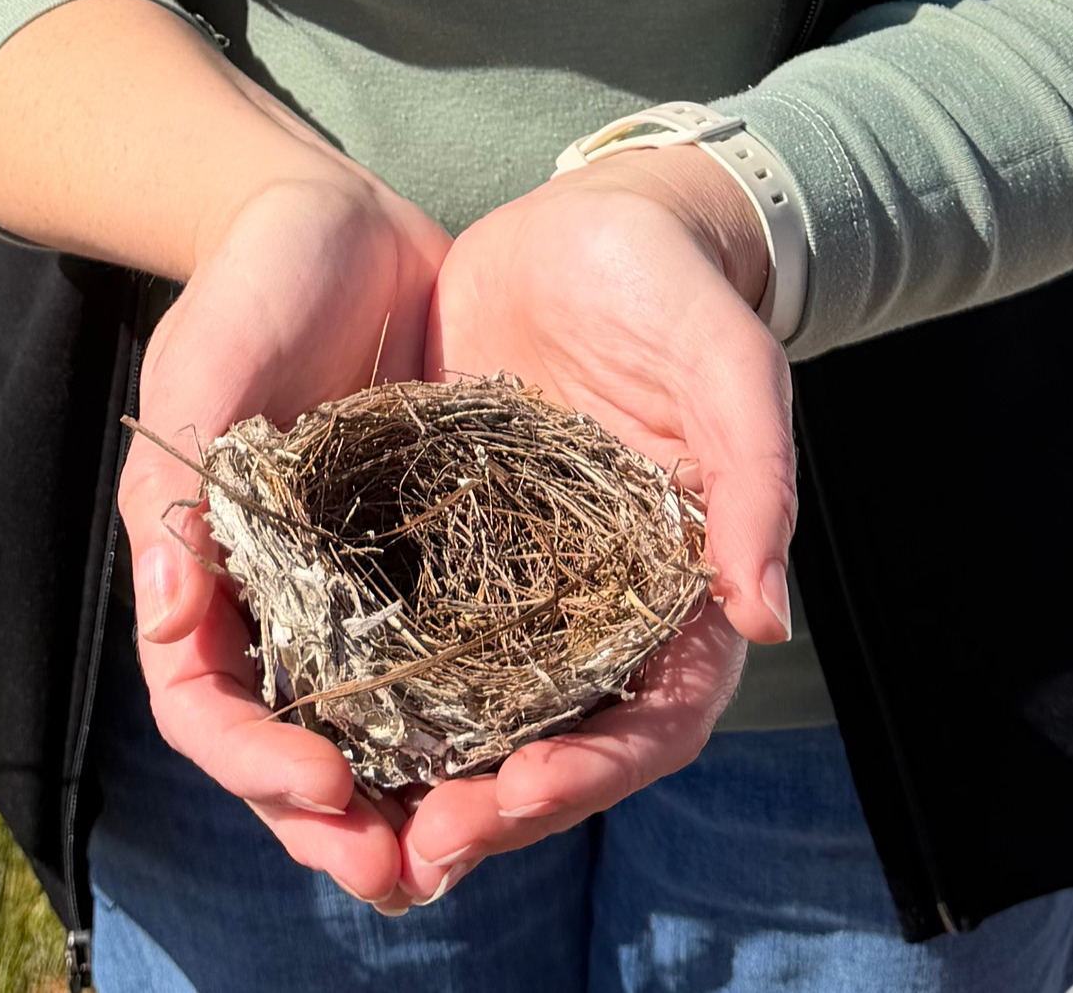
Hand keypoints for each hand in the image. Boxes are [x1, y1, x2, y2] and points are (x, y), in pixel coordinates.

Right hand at [118, 168, 449, 907]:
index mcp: (205, 574)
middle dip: (341, 826)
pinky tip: (540, 744)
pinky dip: (485, 716)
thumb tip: (168, 609)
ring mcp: (358, 588)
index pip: (207, 706)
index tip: (326, 784)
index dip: (254, 763)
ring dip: (417, 798)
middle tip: (408, 869)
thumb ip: (178, 477)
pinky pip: (456, 657)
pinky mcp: (436, 557)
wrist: (339, 218)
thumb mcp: (198, 361)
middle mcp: (278, 603)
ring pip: (379, 728)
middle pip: (292, 751)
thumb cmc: (250, 285)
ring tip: (476, 844)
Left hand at [397, 148, 794, 900]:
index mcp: (680, 592)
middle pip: (552, 743)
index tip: (514, 800)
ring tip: (343, 811)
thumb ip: (755, 478)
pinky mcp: (446, 537)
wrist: (599, 222)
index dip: (588, 773)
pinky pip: (408, 628)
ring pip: (473, 711)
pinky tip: (306, 707)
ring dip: (417, 773)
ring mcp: (519, 581)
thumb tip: (767, 615)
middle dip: (487, 810)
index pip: (650, 721)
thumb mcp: (729, 365)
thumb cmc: (682, 293)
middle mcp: (599, 608)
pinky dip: (369, 682)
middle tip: (411, 850)